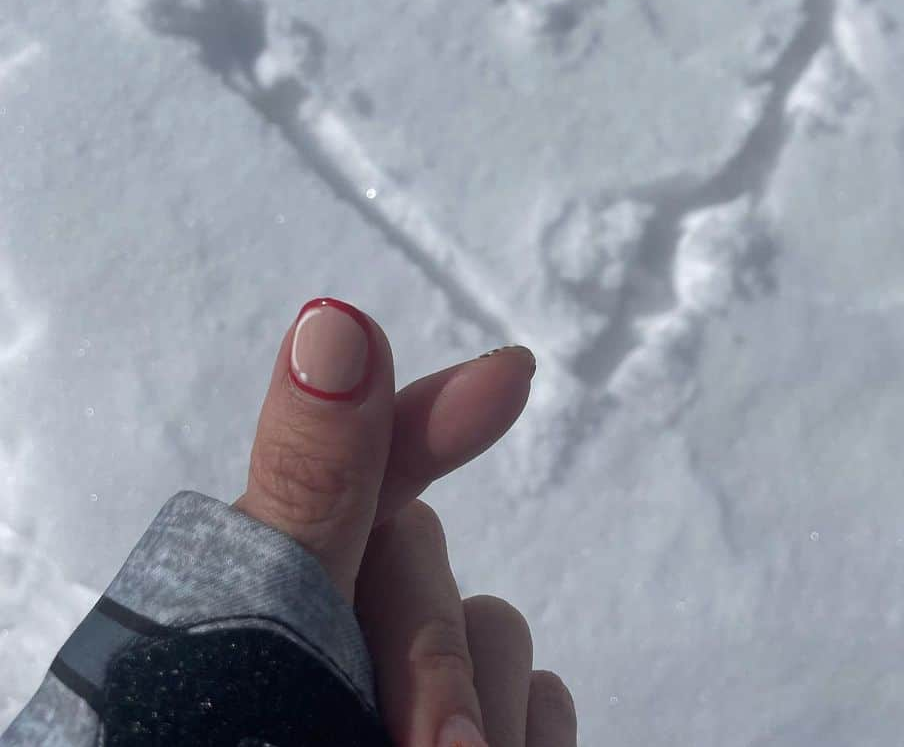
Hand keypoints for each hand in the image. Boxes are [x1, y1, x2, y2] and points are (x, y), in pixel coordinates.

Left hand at [229, 298, 575, 744]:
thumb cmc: (238, 744)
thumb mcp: (266, 634)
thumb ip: (310, 485)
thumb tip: (332, 320)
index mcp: (272, 581)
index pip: (363, 472)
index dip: (431, 416)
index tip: (513, 375)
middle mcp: (340, 624)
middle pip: (436, 566)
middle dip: (441, 650)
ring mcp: (406, 691)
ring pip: (502, 639)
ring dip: (495, 708)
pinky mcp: (481, 733)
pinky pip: (545, 705)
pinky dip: (532, 736)